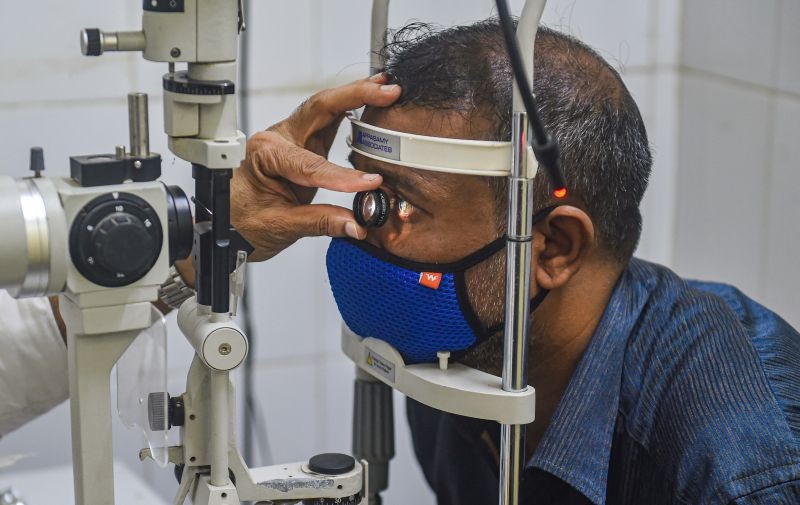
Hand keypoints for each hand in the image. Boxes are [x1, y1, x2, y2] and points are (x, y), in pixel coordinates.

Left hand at [231, 74, 400, 260]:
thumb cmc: (240, 222)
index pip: (310, 164)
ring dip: (356, 96)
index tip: (368, 184)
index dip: (342, 176)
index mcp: (264, 154)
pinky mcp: (302, 146)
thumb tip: (354, 224)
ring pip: (326, 108)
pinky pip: (329, 122)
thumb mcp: (279, 226)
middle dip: (355, 96)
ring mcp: (290, 140)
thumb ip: (319, 222)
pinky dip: (351, 109)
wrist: (225, 226)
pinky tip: (371, 101)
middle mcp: (276, 139)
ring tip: (385, 87)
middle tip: (387, 92)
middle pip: (320, 107)